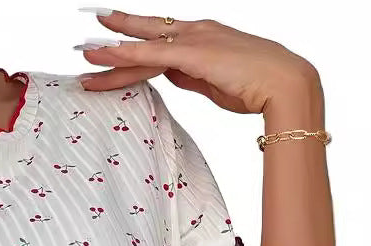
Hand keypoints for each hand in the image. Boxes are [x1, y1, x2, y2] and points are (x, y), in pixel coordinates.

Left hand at [78, 10, 319, 113]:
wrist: (285, 84)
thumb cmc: (257, 87)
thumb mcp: (214, 83)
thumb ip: (191, 76)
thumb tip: (172, 75)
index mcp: (203, 38)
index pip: (160, 41)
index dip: (134, 45)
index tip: (111, 50)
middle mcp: (196, 32)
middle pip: (146, 36)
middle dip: (116, 36)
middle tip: (88, 43)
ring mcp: (194, 40)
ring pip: (143, 46)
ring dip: (112, 52)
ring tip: (85, 56)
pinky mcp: (193, 53)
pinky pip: (151, 55)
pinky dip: (127, 55)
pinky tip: (106, 56)